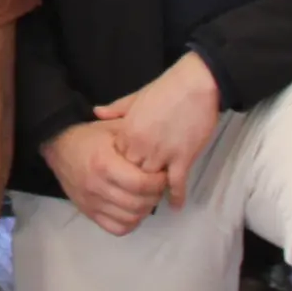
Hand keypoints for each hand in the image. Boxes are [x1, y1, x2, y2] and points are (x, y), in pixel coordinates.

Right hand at [42, 119, 167, 237]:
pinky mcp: (88, 212)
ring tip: (146, 196)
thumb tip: (160, 155)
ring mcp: (91, 202)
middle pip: (138, 203)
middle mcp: (97, 186)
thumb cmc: (90, 136)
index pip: (141, 183)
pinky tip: (133, 209)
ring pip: (130, 218)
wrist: (59, 146)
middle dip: (155, 196)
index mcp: (104, 163)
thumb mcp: (113, 128)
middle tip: (158, 185)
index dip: (158, 182)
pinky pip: (116, 228)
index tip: (162, 174)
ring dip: (145, 210)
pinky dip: (130, 222)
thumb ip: (136, 139)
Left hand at [92, 54, 223, 208]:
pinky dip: (176, 195)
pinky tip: (175, 205)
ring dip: (154, 188)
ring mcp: (162, 153)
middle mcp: (141, 145)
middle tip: (139, 189)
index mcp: (128, 130)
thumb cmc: (165, 89)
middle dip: (135, 179)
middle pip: (132, 172)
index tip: (124, 170)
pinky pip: (176, 183)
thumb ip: (116, 109)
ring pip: (151, 181)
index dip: (122, 165)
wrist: (195, 85)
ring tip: (154, 197)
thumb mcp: (135, 97)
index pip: (118, 158)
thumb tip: (96, 112)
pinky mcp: (182, 157)